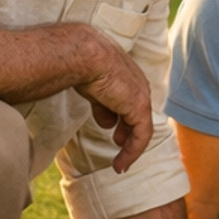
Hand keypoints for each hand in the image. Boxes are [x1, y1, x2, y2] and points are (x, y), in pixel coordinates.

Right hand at [74, 32, 152, 171]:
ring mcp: (140, 96)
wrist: (84, 54)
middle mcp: (137, 84)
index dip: (120, 117)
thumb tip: (105, 121)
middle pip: (136, 114)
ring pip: (140, 128)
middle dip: (128, 132)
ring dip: (130, 147)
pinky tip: (120, 164)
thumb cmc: (78, 62)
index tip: (111, 130)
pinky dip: (132, 152)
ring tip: (120, 163)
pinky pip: (140, 136)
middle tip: (118, 145)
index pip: (127, 99)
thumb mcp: (91, 84)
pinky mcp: (139, 108)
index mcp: (125, 75)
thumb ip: (101, 103)